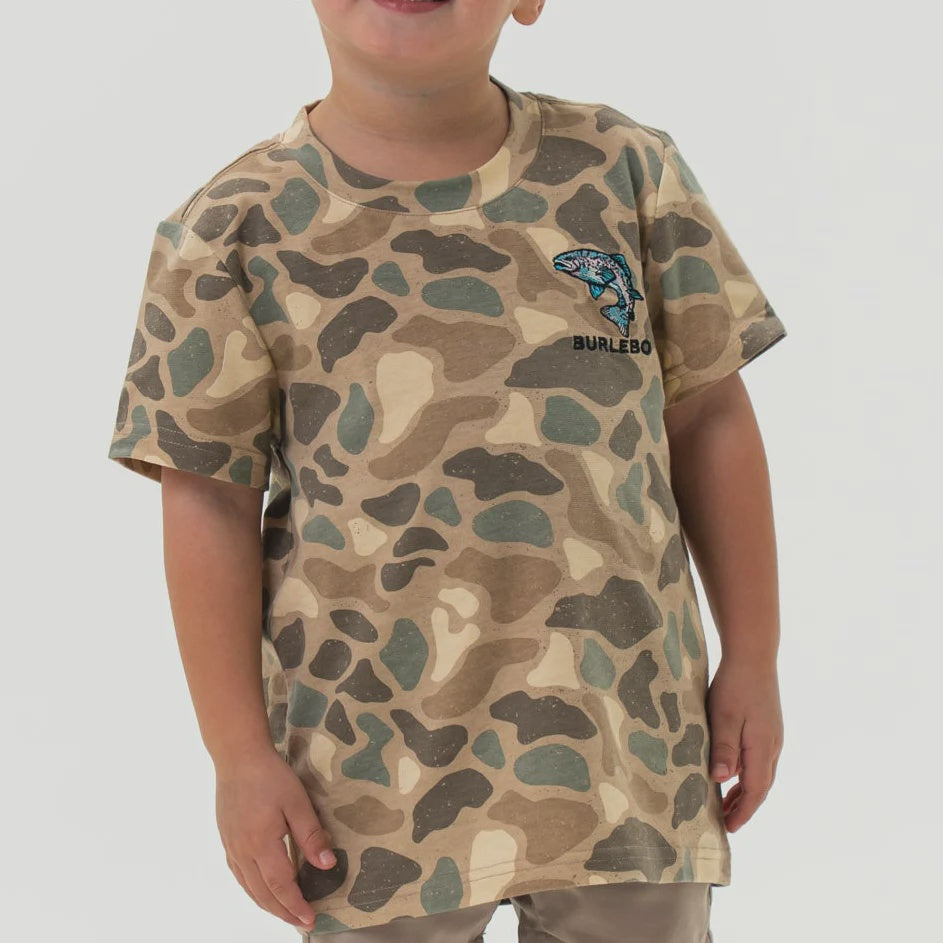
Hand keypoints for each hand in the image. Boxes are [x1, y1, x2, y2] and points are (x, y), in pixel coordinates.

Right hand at [215, 748, 336, 928]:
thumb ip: (311, 835)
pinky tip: (262, 889)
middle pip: (262, 893)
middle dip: (283, 911)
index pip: (280, 886)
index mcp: (261, 844)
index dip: (295, 905)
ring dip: (267, 904)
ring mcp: (231, 847)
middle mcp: (242, 852)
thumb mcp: (297, 802)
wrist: (238, 757)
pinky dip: (253, 889)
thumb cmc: (270, 776)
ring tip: (286, 911)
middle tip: (302, 922)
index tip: (310, 919)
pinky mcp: (227, 839)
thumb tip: (327, 865)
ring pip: (249, 888)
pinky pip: (239, 875)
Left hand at [706, 655, 783, 832]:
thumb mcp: (724, 717)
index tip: (729, 828)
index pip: (755, 790)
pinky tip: (734, 771)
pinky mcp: (767, 726)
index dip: (742, 811)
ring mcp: (772, 735)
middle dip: (745, 806)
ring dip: (746, 790)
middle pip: (761, 786)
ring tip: (728, 803)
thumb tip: (721, 780)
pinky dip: (748, 773)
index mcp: (762, 748)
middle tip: (727, 822)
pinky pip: (759, 759)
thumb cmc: (735, 685)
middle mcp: (772, 746)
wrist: (753, 656)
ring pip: (761, 772)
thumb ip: (724, 748)